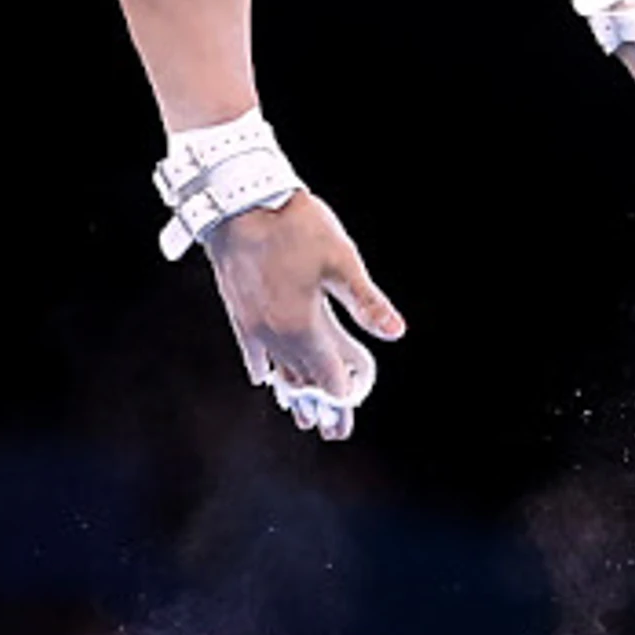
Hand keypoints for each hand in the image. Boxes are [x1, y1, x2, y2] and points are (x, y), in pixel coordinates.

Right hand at [197, 192, 404, 439]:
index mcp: (304, 328)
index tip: (347, 418)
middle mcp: (276, 336)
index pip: (327, 379)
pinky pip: (253, 354)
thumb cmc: (296, 227)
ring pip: (278, 373)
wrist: (240, 203)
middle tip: (332, 430)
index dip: (341, 399)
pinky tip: (266, 379)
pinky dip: (266, 370)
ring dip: (293, 394)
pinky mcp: (239, 314)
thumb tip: (395, 332)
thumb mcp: (341, 261)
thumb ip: (366, 302)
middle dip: (320, 407)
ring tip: (302, 417)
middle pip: (302, 382)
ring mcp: (255, 327)